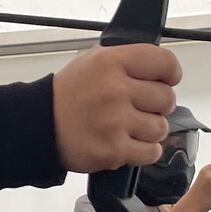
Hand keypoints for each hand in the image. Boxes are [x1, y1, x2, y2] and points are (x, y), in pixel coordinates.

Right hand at [51, 44, 181, 172]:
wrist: (40, 126)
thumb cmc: (69, 94)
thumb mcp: (94, 60)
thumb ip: (128, 59)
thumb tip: (163, 67)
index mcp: (112, 62)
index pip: (165, 64)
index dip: (170, 74)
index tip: (165, 80)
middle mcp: (115, 90)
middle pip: (167, 98)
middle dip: (157, 105)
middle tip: (138, 107)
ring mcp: (115, 122)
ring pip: (161, 127)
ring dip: (150, 129)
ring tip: (129, 126)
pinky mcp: (114, 150)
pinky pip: (152, 151)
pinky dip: (144, 150)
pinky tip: (128, 142)